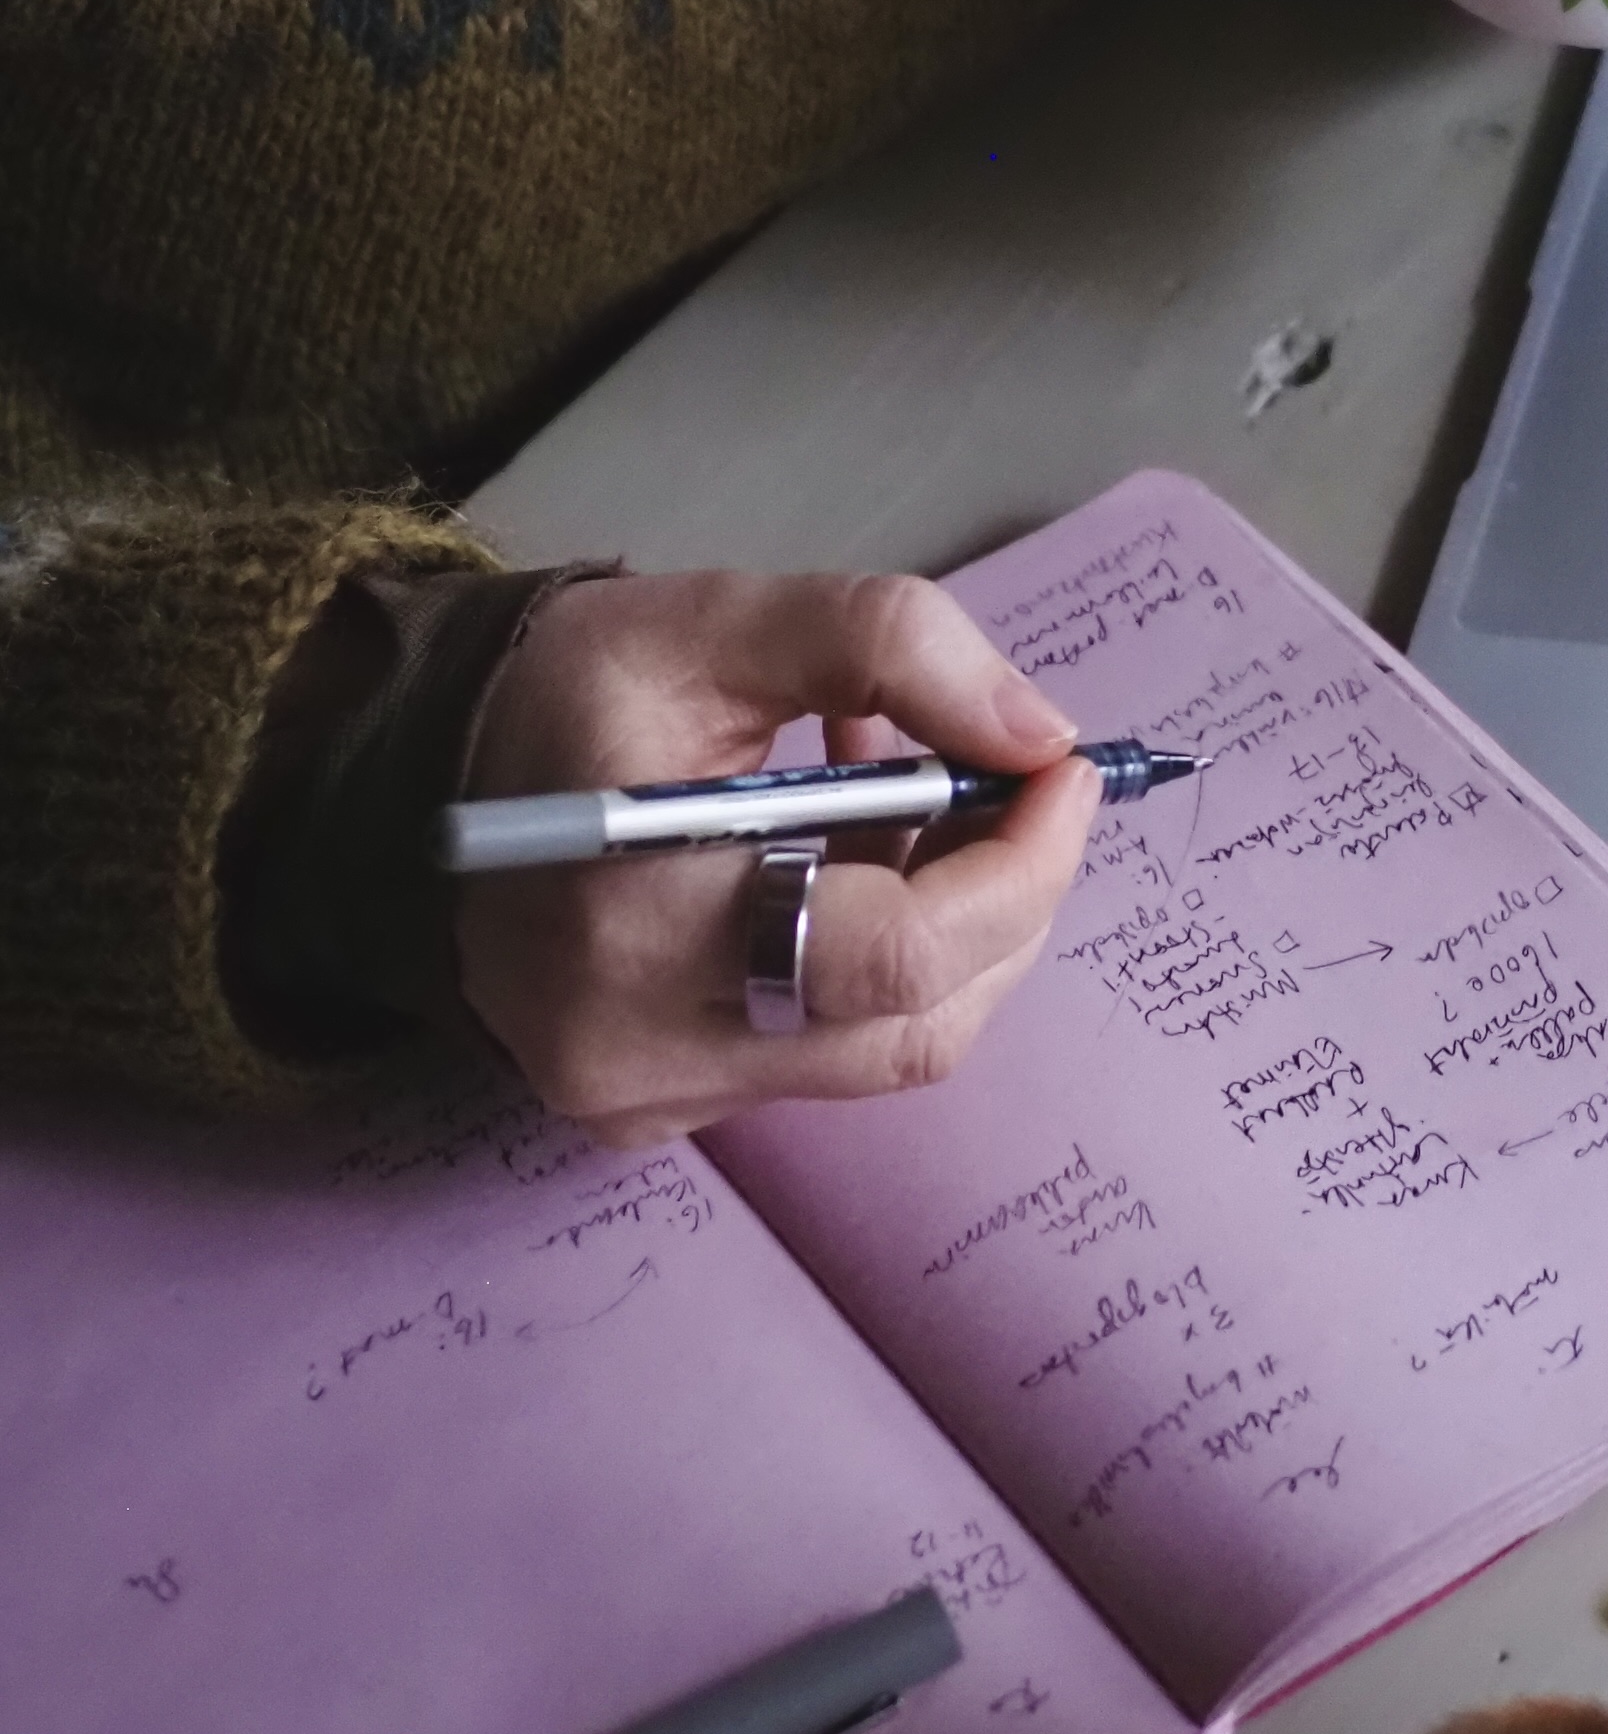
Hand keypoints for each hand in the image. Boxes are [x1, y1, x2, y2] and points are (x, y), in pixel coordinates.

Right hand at [452, 572, 1099, 1148]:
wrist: (418, 784)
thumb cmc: (567, 694)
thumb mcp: (719, 619)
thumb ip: (891, 645)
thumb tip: (1037, 733)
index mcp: (642, 927)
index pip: (894, 953)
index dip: (1017, 866)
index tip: (1063, 768)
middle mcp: (643, 1053)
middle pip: (915, 1023)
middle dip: (1006, 896)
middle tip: (1017, 780)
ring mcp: (650, 1102)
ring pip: (886, 1046)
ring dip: (951, 922)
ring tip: (913, 794)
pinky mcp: (656, 1114)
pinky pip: (824, 1050)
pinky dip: (881, 956)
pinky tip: (849, 853)